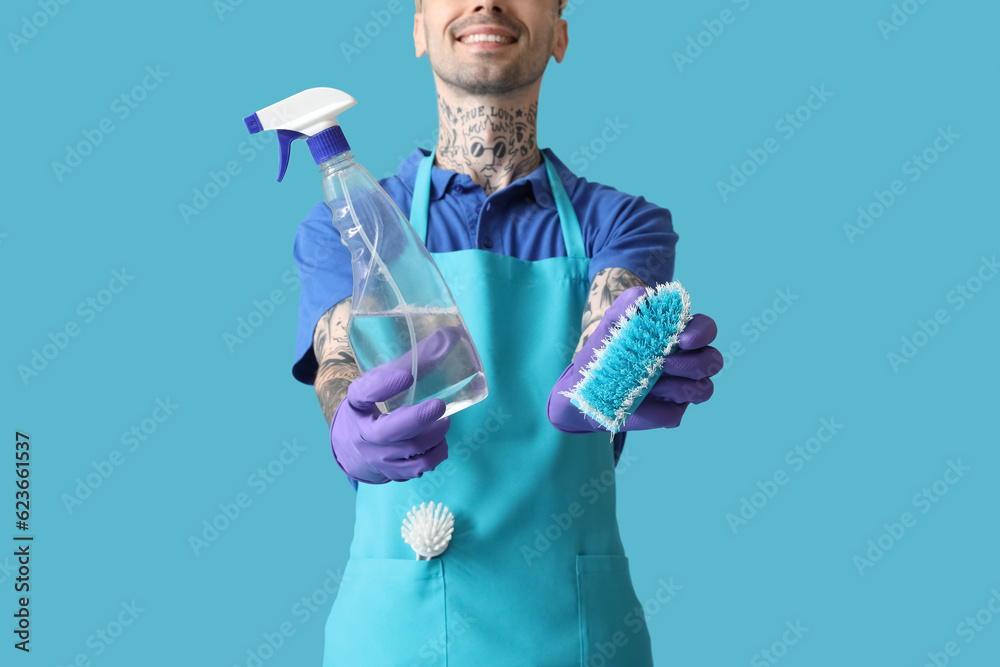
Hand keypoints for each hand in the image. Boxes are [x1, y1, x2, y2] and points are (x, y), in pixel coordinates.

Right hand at [330, 326, 462, 483]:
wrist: (352, 447)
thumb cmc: (373, 407)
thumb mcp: (381, 382)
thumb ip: (412, 361)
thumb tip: (452, 334)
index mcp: (356, 405)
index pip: (363, 394)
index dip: (384, 385)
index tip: (406, 375)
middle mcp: (363, 435)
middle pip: (389, 433)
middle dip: (418, 420)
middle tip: (438, 405)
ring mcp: (378, 459)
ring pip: (411, 454)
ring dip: (434, 437)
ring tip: (444, 421)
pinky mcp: (392, 474)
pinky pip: (418, 469)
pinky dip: (435, 454)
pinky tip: (439, 440)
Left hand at [547, 286, 722, 433]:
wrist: (585, 386)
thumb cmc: (606, 349)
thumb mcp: (612, 323)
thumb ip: (629, 303)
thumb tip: (645, 297)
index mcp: (679, 336)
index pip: (705, 329)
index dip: (702, 333)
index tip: (682, 339)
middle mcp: (687, 362)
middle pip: (713, 361)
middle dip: (693, 363)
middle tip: (665, 363)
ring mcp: (682, 389)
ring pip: (704, 389)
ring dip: (679, 386)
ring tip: (651, 384)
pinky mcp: (670, 412)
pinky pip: (674, 414)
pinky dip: (654, 409)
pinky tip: (636, 402)